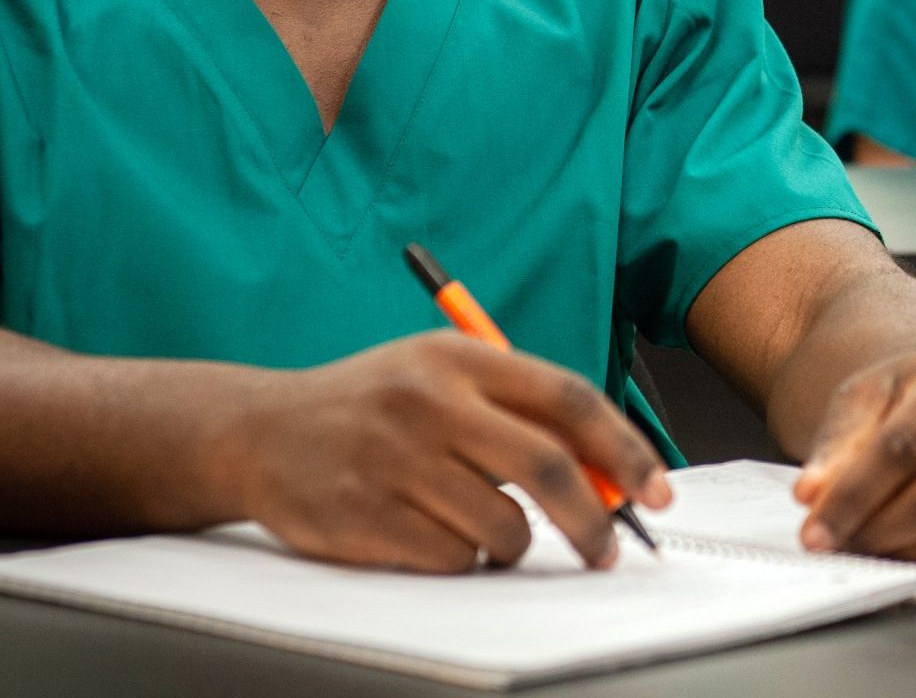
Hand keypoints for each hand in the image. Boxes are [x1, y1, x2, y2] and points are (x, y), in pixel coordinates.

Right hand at [203, 331, 669, 572]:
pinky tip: (430, 532)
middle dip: (595, 521)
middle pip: (548, 468)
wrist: (259, 430)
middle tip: (609, 550)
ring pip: (505, 527)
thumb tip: (610, 473)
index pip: (568, 399)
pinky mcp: (365, 515)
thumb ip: (521, 412)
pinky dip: (462, 559)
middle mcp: (429, 401)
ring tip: (480, 524)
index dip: (623, 449)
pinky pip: (455, 559)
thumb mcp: (442, 376)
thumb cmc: (373, 405)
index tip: (656, 489)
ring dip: (513, 544)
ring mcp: (394, 459)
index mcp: (458, 357)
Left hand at [789, 342, 915, 569]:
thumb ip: (839, 443)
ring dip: (905, 555)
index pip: (903, 447)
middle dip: (874, 533)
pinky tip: (910, 549)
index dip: (852, 495)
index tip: (814, 530)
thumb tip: (812, 495)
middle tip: (836, 546)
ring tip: (868, 547)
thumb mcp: (870, 396)